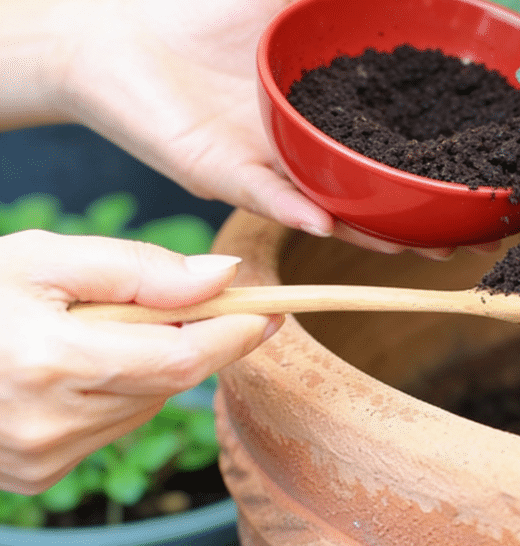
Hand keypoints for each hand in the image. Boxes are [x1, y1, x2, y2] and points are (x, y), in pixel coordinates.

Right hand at [0, 230, 279, 493]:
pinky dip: (118, 393)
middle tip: (192, 304)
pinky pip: (112, 427)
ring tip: (101, 332)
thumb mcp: (47, 257)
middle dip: (193, 341)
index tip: (270, 312)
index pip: (181, 360)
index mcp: (49, 362)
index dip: (234, 336)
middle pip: (169, 385)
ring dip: (151, 367)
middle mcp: (47, 423)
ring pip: (146, 406)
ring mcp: (40, 458)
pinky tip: (78, 368)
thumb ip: (140, 269)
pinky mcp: (37, 474)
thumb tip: (223, 277)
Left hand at [56, 0, 486, 259]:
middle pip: (381, 190)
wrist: (114, 39)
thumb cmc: (199, 5)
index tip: (494, 173)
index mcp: (337, 108)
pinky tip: (326, 221)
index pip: (402, 140)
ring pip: (336, 208)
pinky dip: (296, 210)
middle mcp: (314, 147)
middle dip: (425, 218)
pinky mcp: (226, 175)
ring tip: (420, 245)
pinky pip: (267, 197)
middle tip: (473, 237)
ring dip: (377, 230)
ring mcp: (274, 168)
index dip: (446, 158)